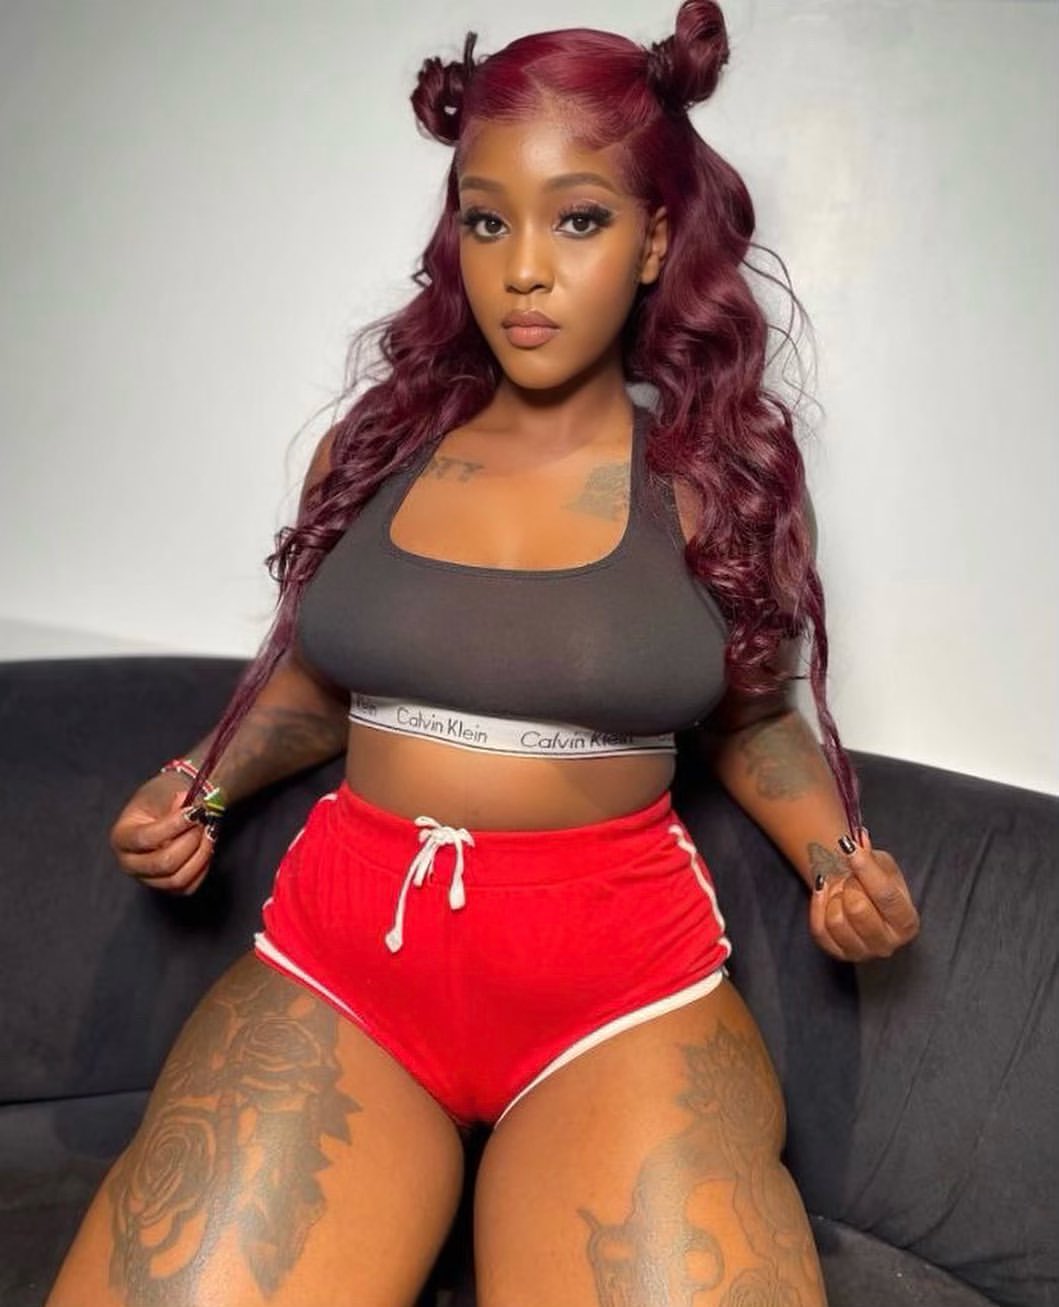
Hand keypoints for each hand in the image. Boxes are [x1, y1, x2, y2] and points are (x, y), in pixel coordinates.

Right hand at [110, 773, 216, 895]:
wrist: (170, 808)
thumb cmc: (162, 800)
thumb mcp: (164, 792)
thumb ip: (174, 800)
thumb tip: (187, 805)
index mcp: (121, 837)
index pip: (145, 838)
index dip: (173, 826)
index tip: (194, 812)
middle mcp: (129, 863)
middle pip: (162, 863)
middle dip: (190, 841)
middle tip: (204, 822)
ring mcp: (147, 879)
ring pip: (177, 879)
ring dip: (200, 854)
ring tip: (209, 832)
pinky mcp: (167, 887)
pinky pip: (189, 886)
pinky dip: (202, 867)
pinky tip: (206, 846)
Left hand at [809, 827, 919, 961]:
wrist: (859, 898)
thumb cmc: (875, 882)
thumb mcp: (883, 865)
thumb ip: (872, 856)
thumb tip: (860, 840)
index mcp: (907, 922)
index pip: (885, 896)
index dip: (866, 870)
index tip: (849, 848)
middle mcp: (888, 944)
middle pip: (858, 909)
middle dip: (850, 885)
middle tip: (851, 878)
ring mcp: (862, 953)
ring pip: (836, 920)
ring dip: (834, 896)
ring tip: (841, 890)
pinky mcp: (838, 955)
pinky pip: (819, 929)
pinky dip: (818, 905)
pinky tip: (824, 893)